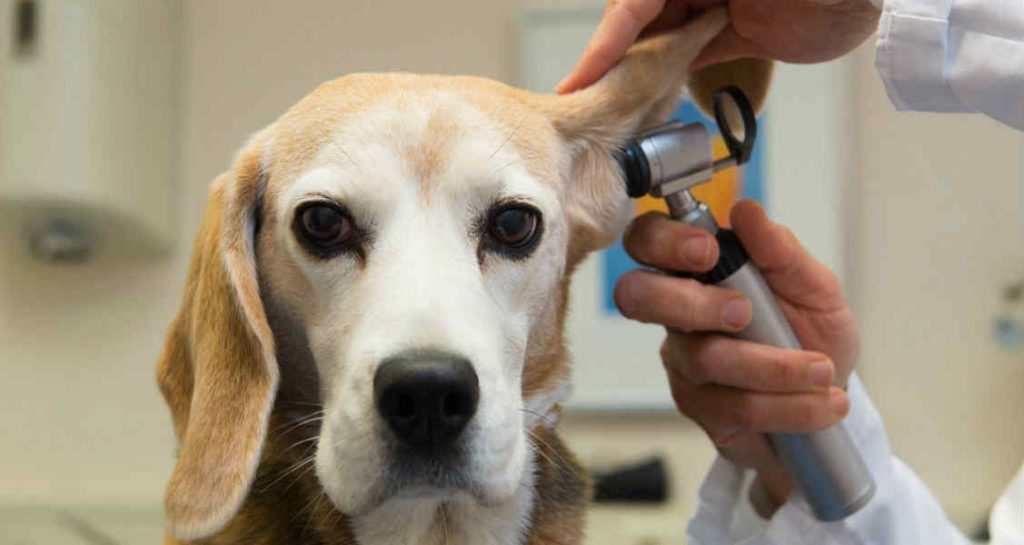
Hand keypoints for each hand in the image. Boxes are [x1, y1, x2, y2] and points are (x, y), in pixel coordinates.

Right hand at [557, 0, 880, 92]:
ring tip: (605, 109)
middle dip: (609, 61)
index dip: (603, 45)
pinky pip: (685, 55)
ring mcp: (711, 5)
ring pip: (655, 41)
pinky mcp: (731, 31)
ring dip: (632, 73)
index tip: (576, 84)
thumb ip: (693, 2)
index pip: (631, 6)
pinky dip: (665, 76)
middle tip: (585, 104)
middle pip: (635, 23)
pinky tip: (644, 98)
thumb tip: (631, 10)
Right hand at [614, 200, 859, 504]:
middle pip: (636, 296)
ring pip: (704, 358)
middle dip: (690, 301)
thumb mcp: (815, 288)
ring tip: (822, 371)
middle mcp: (678, 313)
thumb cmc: (813, 333)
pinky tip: (821, 403)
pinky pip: (733, 405)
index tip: (708, 251)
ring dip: (773, 366)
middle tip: (743, 312)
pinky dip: (788, 405)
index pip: (647, 241)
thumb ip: (781, 252)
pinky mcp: (699, 407)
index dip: (662, 242)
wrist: (829, 397)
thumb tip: (747, 211)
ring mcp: (683, 362)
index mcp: (698, 270)